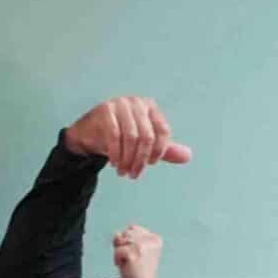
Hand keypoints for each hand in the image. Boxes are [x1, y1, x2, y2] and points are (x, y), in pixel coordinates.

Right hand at [61, 96, 190, 179]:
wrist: (89, 134)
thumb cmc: (119, 138)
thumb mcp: (144, 145)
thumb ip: (164, 150)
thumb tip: (188, 156)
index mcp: (150, 107)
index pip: (162, 131)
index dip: (159, 151)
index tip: (150, 164)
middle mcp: (137, 102)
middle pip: (147, 136)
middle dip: (141, 160)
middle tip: (134, 174)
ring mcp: (120, 104)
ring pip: (131, 137)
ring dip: (128, 160)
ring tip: (124, 172)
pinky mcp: (105, 111)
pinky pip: (114, 136)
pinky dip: (116, 154)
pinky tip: (115, 164)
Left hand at [112, 222, 162, 277]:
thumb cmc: (138, 272)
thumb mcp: (136, 251)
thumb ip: (128, 238)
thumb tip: (117, 234)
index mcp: (155, 239)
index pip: (132, 228)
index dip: (128, 241)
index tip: (135, 255)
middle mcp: (151, 241)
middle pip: (126, 232)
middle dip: (123, 246)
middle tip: (131, 260)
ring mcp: (143, 246)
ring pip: (120, 240)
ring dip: (120, 253)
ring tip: (129, 263)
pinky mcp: (134, 252)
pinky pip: (117, 250)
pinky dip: (117, 259)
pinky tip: (126, 266)